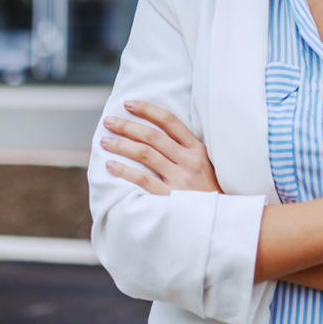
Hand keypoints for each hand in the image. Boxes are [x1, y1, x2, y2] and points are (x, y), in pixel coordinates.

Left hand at [100, 100, 221, 194]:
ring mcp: (179, 178)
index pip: (170, 121)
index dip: (148, 110)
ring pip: (145, 154)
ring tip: (105, 141)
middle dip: (127, 126)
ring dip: (121, 145)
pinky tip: (111, 165)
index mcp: (197, 149)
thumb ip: (186, 149)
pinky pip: (142, 180)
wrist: (218, 219)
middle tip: (109, 121)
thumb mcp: (206, 164)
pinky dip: (124, 170)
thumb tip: (156, 132)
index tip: (129, 104)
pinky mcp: (169, 197)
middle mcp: (189, 160)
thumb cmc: (208, 190)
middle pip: (152, 136)